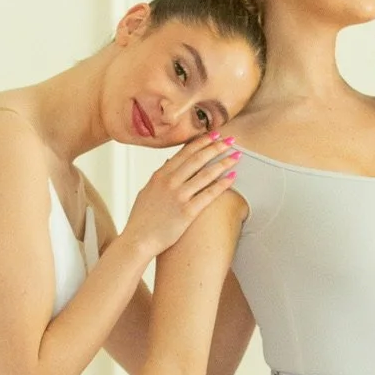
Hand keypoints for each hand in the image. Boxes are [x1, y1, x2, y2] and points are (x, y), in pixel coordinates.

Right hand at [123, 132, 239, 256]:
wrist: (138, 240)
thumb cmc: (142, 219)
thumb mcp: (147, 192)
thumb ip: (159, 177)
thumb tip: (168, 163)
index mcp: (160, 175)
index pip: (184, 153)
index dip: (201, 142)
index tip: (213, 135)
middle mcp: (170, 182)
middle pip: (197, 159)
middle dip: (216, 147)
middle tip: (230, 140)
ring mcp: (179, 196)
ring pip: (206, 174)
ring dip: (223, 163)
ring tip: (237, 156)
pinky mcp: (187, 212)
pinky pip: (208, 194)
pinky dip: (222, 184)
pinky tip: (232, 177)